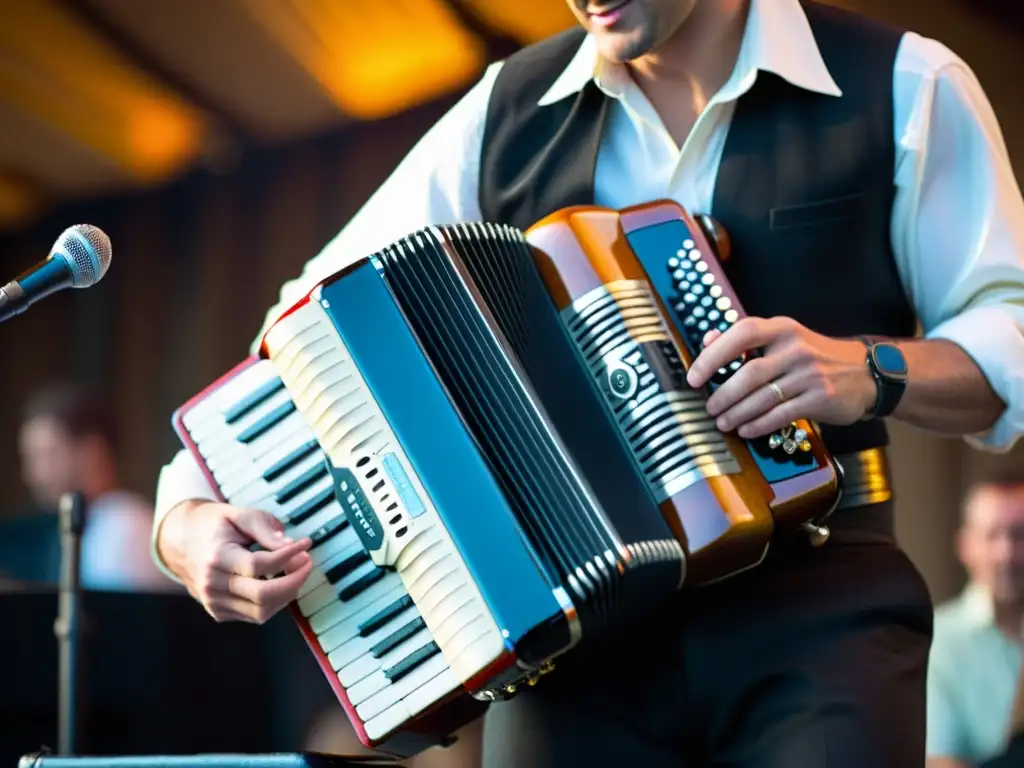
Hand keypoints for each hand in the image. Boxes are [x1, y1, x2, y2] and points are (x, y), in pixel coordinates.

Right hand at [159, 500, 312, 623]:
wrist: (182, 541)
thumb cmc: (215, 526)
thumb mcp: (240, 515)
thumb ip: (266, 529)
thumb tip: (292, 546)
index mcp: (216, 557)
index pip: (259, 564)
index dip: (288, 555)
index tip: (306, 544)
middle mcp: (212, 584)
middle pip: (263, 595)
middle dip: (294, 581)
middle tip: (307, 563)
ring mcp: (214, 602)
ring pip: (261, 612)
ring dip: (287, 594)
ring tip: (295, 572)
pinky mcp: (218, 612)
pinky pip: (254, 615)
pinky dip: (273, 602)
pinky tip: (278, 582)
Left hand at [685, 316, 876, 438]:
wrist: (865, 373)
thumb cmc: (812, 356)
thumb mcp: (783, 338)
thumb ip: (747, 339)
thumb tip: (707, 339)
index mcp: (782, 328)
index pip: (742, 333)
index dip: (713, 354)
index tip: (694, 377)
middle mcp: (795, 348)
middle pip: (749, 373)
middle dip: (723, 395)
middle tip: (709, 407)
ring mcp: (809, 374)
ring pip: (763, 397)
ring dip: (737, 414)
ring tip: (723, 422)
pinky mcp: (820, 398)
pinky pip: (780, 414)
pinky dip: (759, 425)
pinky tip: (746, 430)